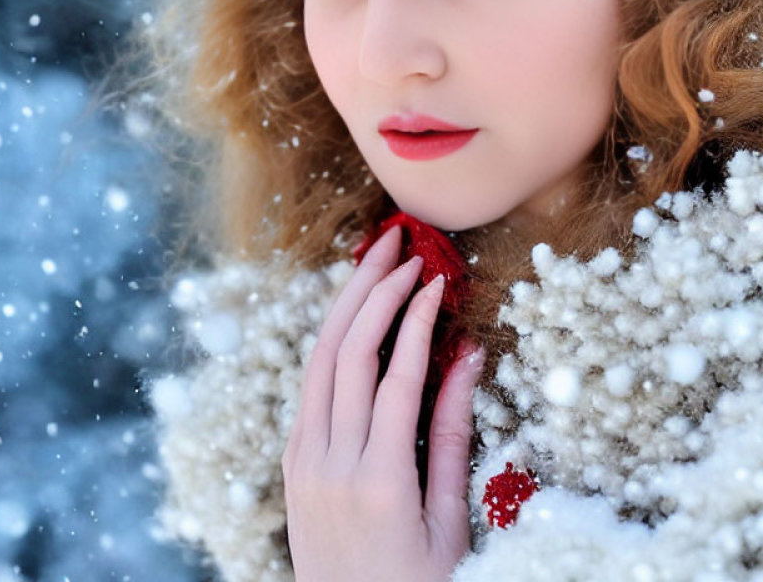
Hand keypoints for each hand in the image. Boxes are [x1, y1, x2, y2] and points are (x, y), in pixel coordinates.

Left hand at [282, 226, 484, 581]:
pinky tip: (354, 317)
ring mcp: (303, 463)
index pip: (396, 375)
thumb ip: (453, 434)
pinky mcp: (294, 464)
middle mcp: (330, 464)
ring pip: (318, 361)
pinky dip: (332, 343)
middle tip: (399, 244)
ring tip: (373, 261)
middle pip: (345, 352)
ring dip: (345, 304)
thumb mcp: (449, 519)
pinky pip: (310, 388)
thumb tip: (468, 357)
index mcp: (379, 481)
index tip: (437, 277)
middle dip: (372, 288)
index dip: (417, 318)